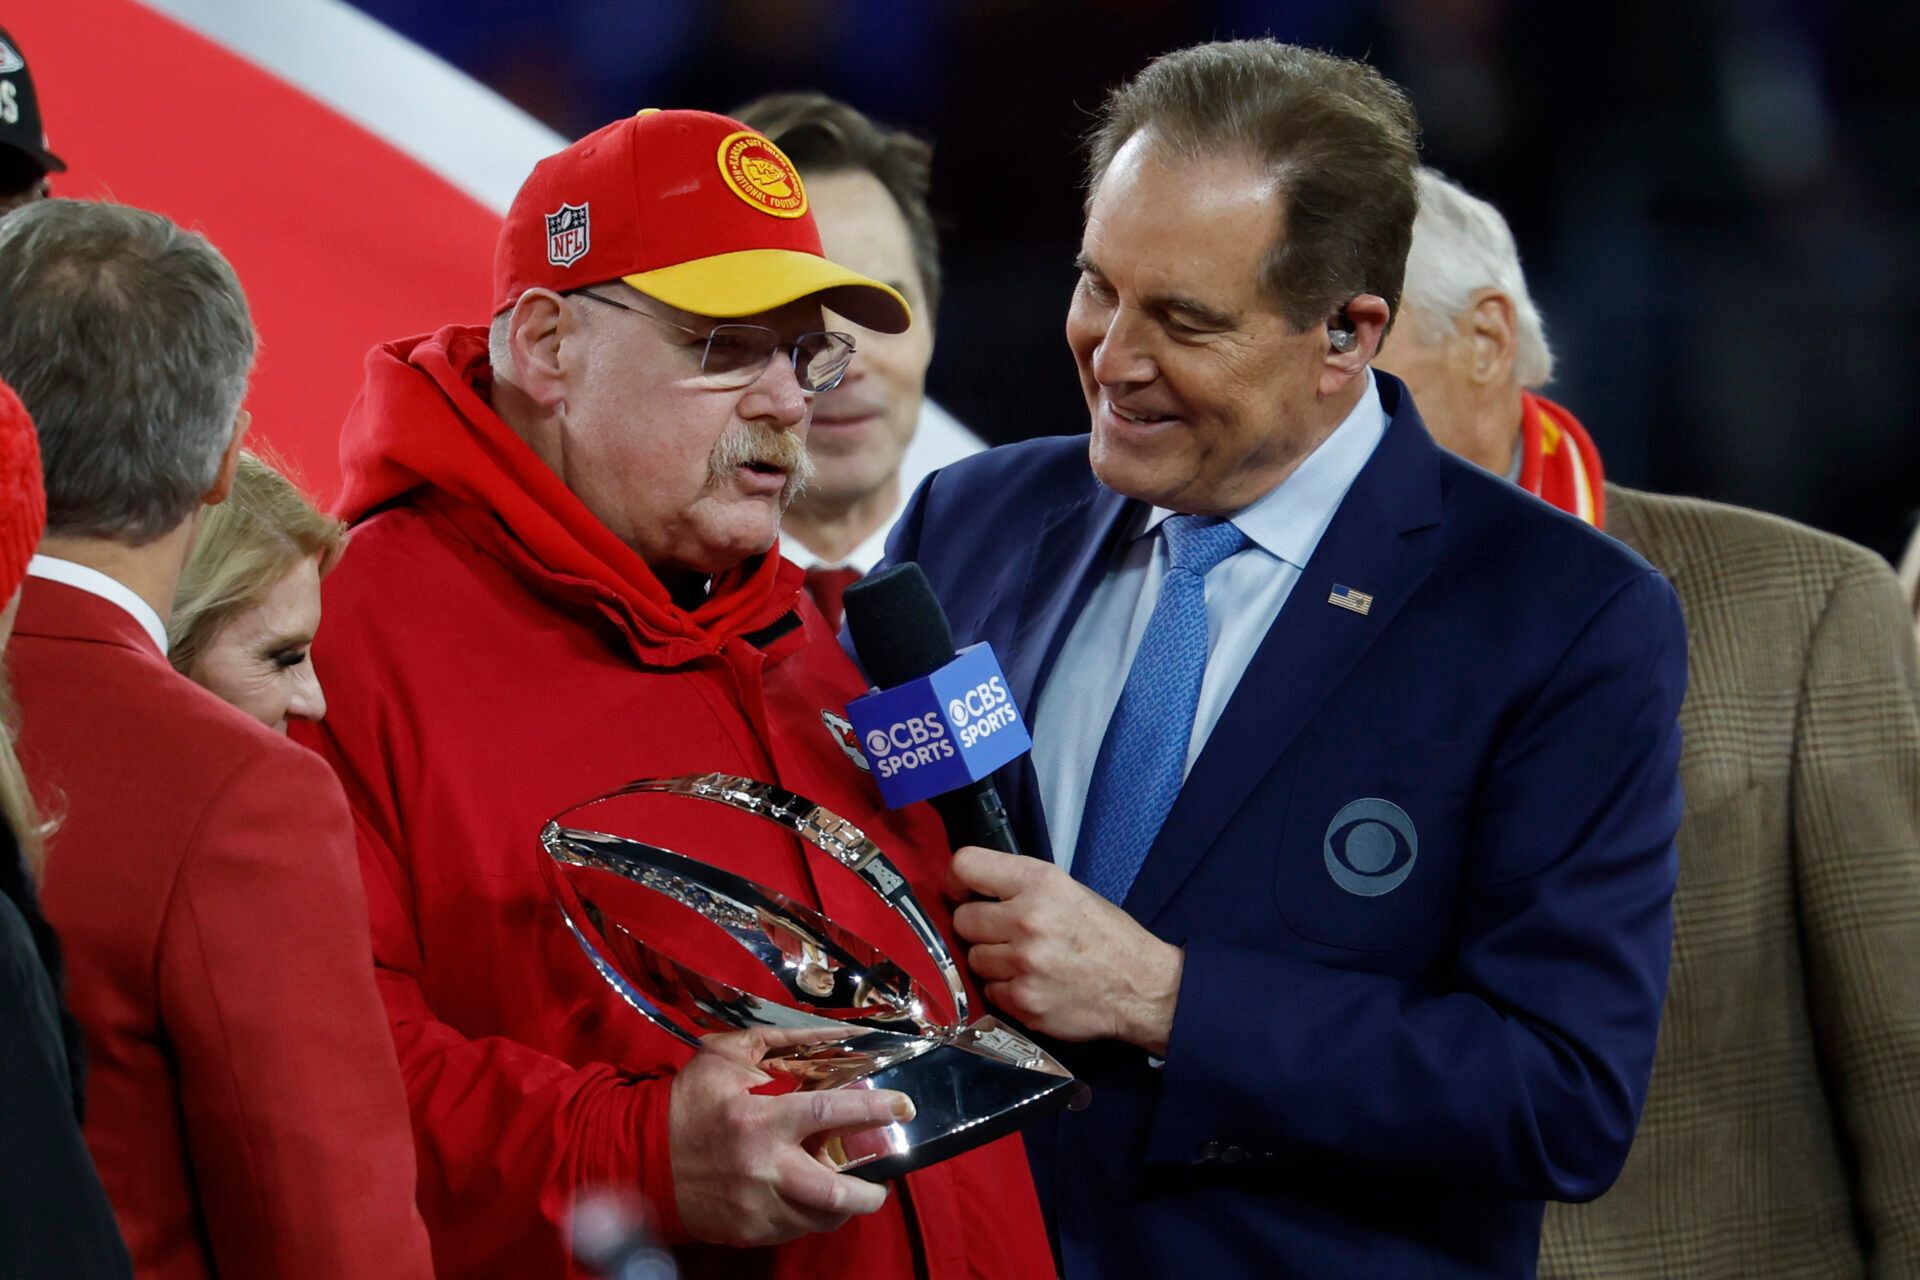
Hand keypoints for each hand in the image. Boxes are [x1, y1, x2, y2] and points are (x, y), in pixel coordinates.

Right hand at [668, 1026, 913, 1246]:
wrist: (641, 1156)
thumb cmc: (688, 1101)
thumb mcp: (727, 1055)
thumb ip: (781, 1042)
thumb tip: (833, 1032)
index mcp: (760, 1120)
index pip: (828, 1113)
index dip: (872, 1108)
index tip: (902, 1106)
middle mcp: (763, 1168)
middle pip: (834, 1191)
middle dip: (869, 1193)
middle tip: (882, 1182)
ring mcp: (756, 1206)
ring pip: (819, 1219)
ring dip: (841, 1206)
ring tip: (848, 1191)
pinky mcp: (748, 1231)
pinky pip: (794, 1230)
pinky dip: (809, 1215)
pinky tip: (808, 1198)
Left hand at [950, 845, 1183, 1054]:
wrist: (1141, 988)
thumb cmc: (1106, 936)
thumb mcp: (1069, 890)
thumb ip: (1020, 885)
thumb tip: (972, 890)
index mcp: (1039, 882)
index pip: (965, 866)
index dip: (958, 881)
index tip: (964, 892)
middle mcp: (1027, 919)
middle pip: (962, 919)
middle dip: (978, 927)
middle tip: (1003, 934)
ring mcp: (1024, 963)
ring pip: (973, 958)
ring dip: (992, 961)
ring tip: (1025, 961)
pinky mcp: (1024, 1000)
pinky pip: (990, 991)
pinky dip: (1006, 990)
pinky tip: (1033, 984)